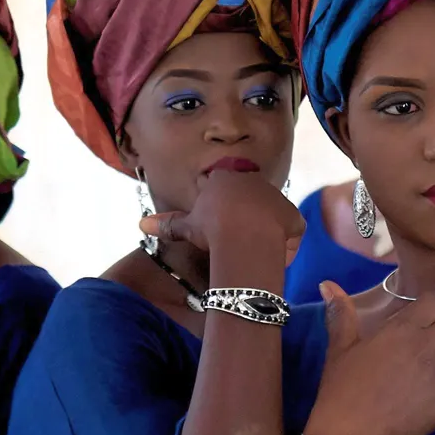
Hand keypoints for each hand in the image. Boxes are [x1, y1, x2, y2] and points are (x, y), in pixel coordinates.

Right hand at [144, 167, 302, 285]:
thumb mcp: (188, 226)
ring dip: (263, 234)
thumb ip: (169, 224)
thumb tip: (142, 225)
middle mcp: (254, 181)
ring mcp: (276, 197)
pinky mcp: (292, 216)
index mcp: (226, 178)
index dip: (221, 211)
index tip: (218, 227)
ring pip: (269, 218)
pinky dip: (283, 246)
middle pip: (249, 202)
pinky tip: (270, 257)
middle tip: (235, 242)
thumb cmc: (211, 228)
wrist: (242, 236)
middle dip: (244, 220)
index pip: (224, 191)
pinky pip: (289, 233)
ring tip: (251, 252)